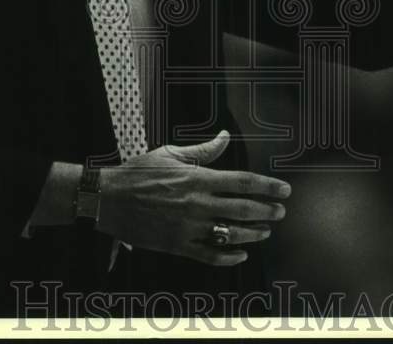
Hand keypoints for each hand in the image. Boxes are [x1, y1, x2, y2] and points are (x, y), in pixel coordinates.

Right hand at [97, 130, 290, 265]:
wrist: (108, 198)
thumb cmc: (138, 172)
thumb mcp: (171, 153)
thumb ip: (203, 150)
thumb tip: (225, 137)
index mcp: (197, 178)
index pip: (242, 182)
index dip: (267, 186)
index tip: (284, 190)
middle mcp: (196, 204)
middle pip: (242, 209)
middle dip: (267, 211)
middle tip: (280, 212)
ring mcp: (188, 227)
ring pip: (230, 234)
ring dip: (253, 233)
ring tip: (265, 231)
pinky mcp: (177, 245)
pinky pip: (210, 255)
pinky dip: (229, 257)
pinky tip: (241, 253)